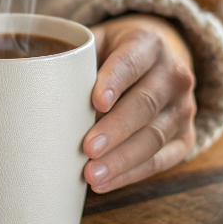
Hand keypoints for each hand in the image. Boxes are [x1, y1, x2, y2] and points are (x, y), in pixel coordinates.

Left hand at [85, 14, 196, 191]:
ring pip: (154, 136)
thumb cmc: (116, 53)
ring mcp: (183, 107)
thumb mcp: (99, 41)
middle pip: (145, 104)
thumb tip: (37, 82)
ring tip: (91, 174)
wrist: (159, 60)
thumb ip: (75, 56)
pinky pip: (162, 159)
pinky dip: (132, 173)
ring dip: (122, 159)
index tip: (96, 102)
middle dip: (116, 129)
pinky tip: (106, 182)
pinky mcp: (185, 136)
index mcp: (149, 44)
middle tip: (88, 148)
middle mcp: (174, 75)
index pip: (132, 61)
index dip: (115, 81)